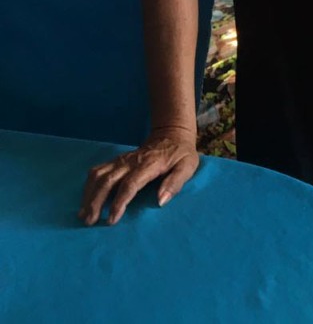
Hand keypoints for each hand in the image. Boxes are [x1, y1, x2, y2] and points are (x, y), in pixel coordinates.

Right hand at [79, 127, 199, 225]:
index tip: (112, 219)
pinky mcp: (116, 161)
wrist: (171, 133)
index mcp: (149, 164)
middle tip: (89, 221)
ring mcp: (121, 160)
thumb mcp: (187, 166)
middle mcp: (131, 161)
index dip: (119, 202)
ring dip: (88, 194)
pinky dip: (88, 186)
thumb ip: (175, 183)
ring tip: (83, 214)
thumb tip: (160, 201)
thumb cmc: (180, 153)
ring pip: (98, 175)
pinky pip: (96, 171)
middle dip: (95, 201)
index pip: (130, 184)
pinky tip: (86, 200)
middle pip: (107, 180)